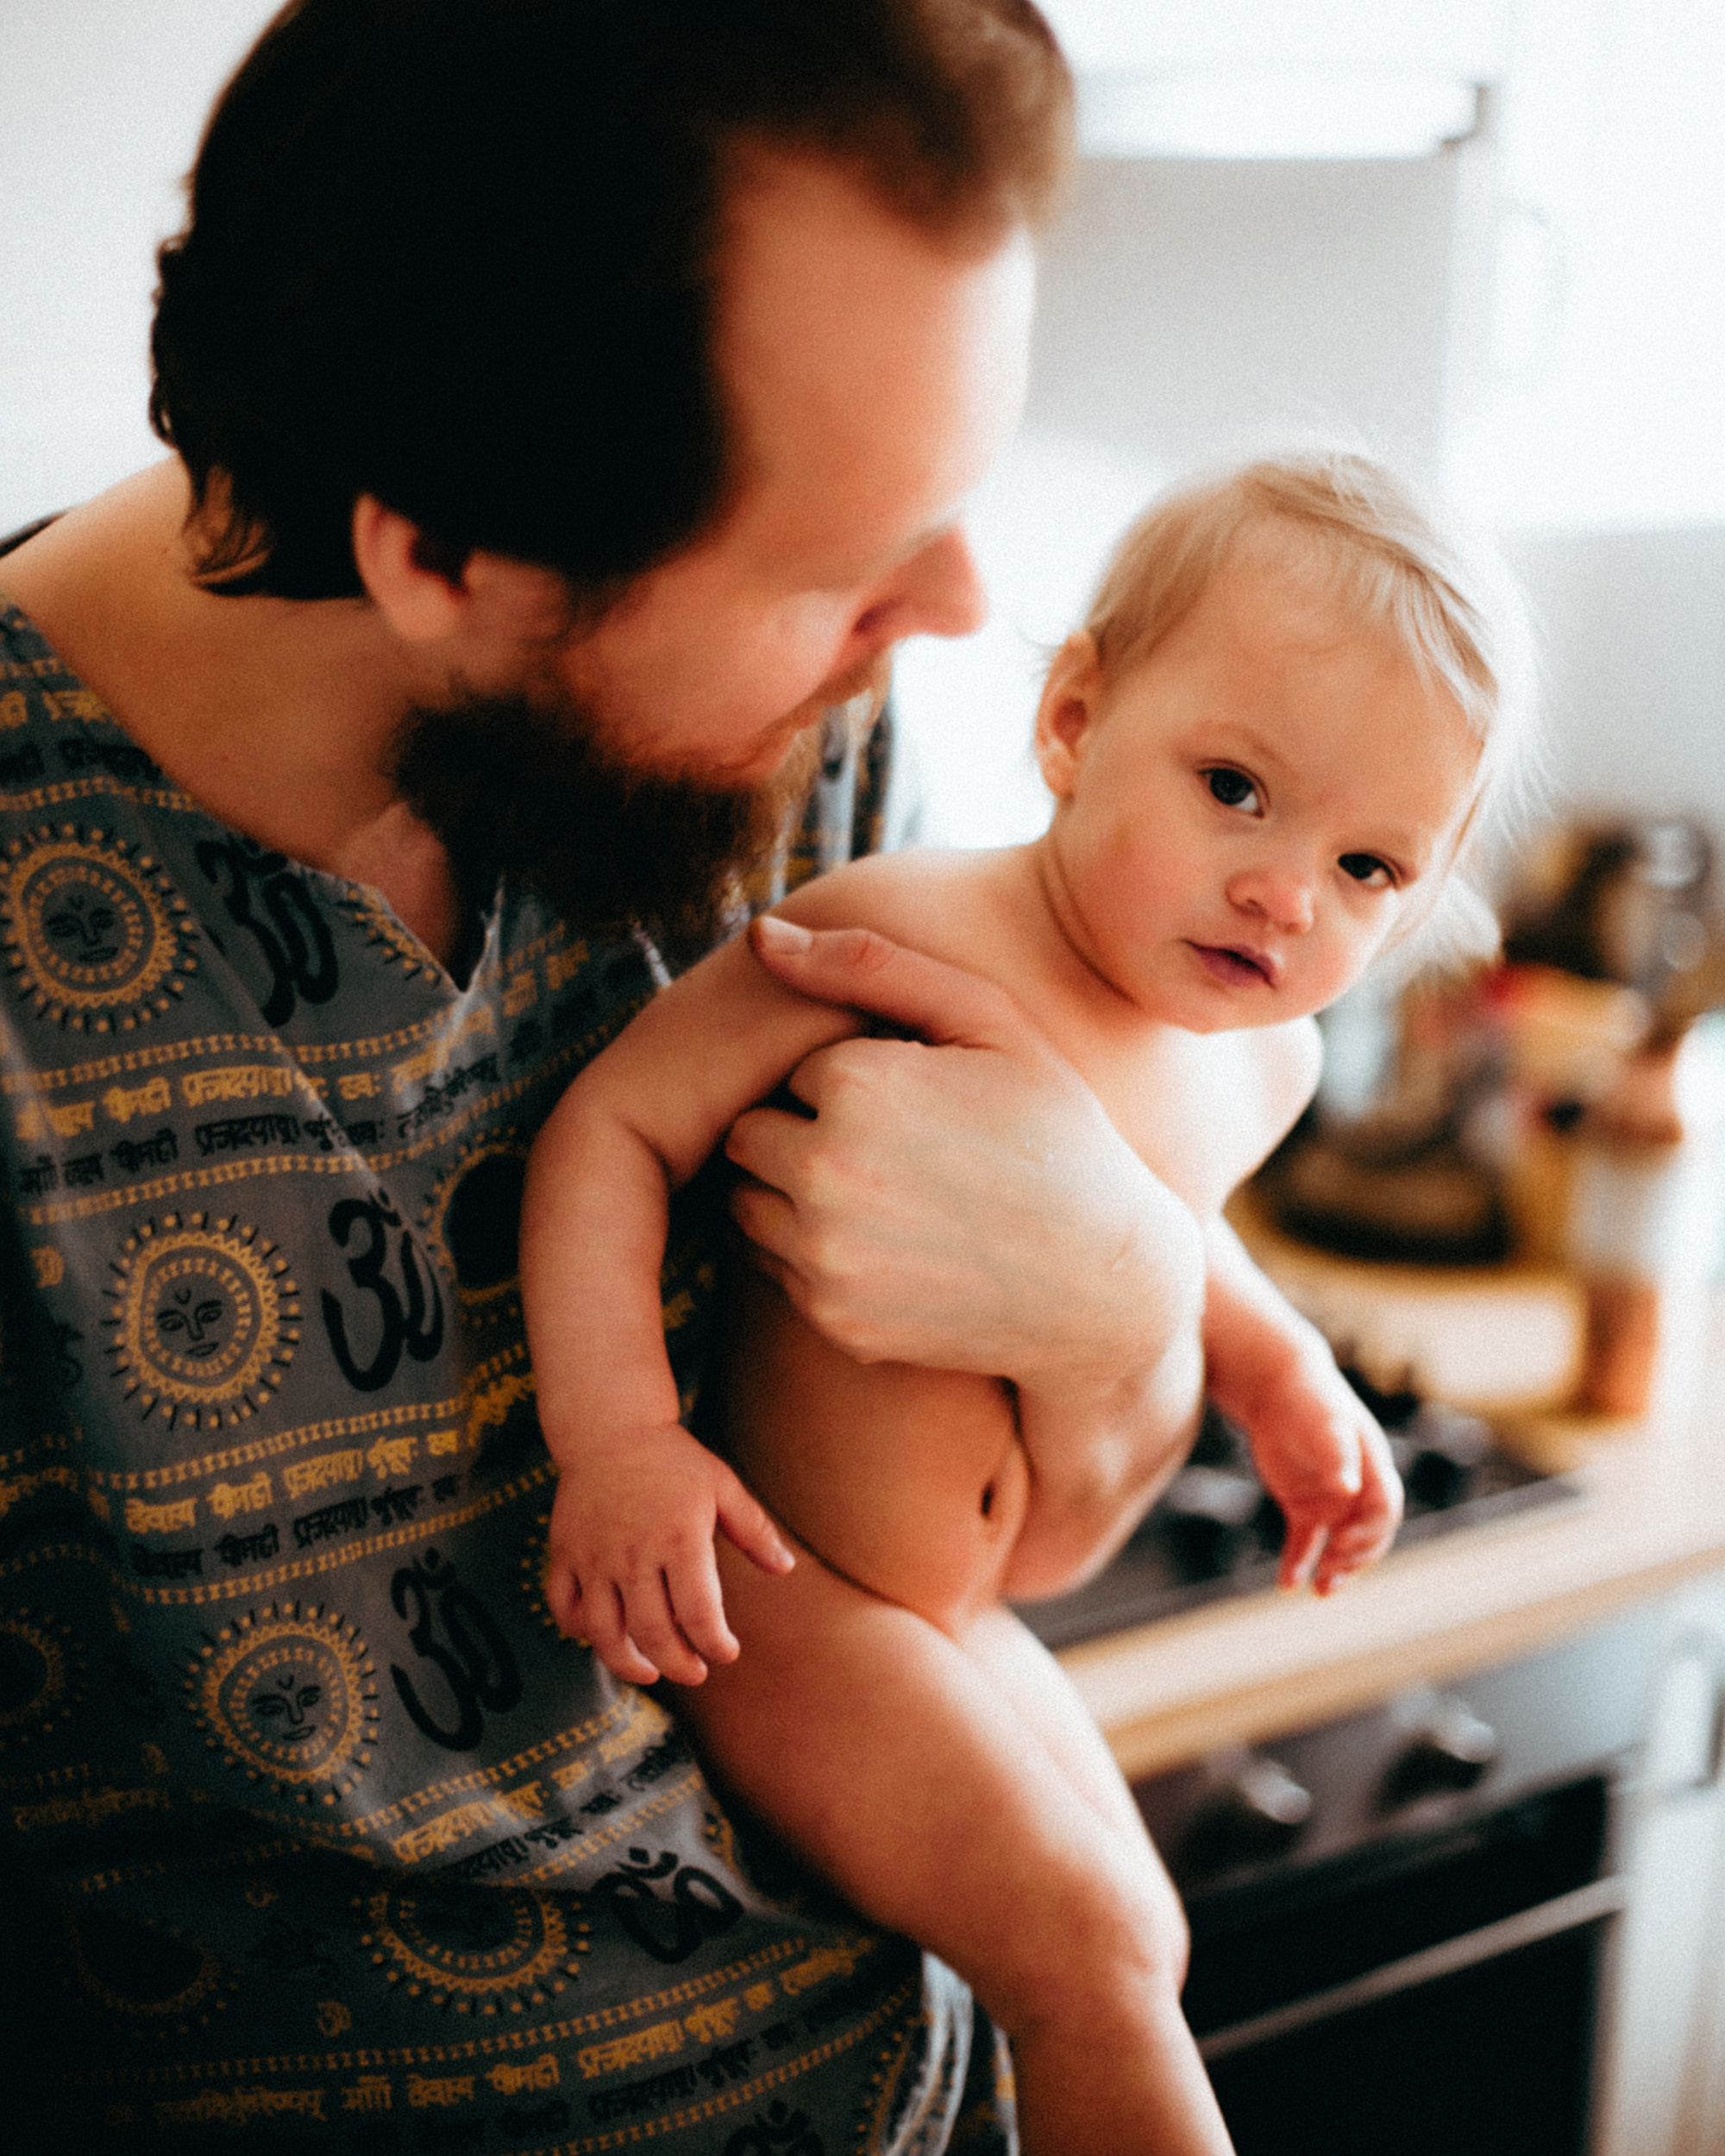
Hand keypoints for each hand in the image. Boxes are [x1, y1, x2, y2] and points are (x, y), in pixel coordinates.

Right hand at [543, 1424, 793, 1685]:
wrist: (610, 1428)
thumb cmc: (674, 1459)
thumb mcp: (722, 1485)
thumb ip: (754, 1529)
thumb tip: (786, 1568)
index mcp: (680, 1539)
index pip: (699, 1614)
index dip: (715, 1644)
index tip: (727, 1653)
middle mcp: (635, 1555)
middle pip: (653, 1634)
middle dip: (678, 1665)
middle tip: (695, 1672)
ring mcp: (595, 1557)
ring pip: (604, 1632)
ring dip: (627, 1665)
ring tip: (649, 1673)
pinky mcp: (565, 1553)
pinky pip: (564, 1607)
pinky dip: (580, 1631)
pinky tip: (603, 1636)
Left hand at [731, 916, 1204, 1388]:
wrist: (1107, 1283)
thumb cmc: (1056, 1131)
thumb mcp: (989, 1021)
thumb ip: (870, 963)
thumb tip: (759, 936)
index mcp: (857, 1082)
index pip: (792, 1068)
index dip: (853, 1081)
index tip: (918, 1104)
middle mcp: (825, 1171)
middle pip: (750, 1133)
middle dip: (802, 1133)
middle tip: (893, 1150)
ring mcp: (825, 1253)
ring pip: (745, 1201)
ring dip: (790, 1194)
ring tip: (885, 1194)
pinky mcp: (831, 1317)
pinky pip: (774, 1267)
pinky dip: (813, 1254)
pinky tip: (890, 1246)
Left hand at [1244, 1354, 1402, 1594]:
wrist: (1278, 1388)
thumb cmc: (1309, 1401)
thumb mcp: (1324, 1424)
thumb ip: (1336, 1457)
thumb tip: (1347, 1492)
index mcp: (1372, 1469)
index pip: (1385, 1509)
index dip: (1370, 1531)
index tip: (1342, 1543)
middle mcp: (1357, 1490)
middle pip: (1369, 1535)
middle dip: (1356, 1558)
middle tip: (1332, 1572)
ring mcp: (1332, 1501)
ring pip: (1340, 1546)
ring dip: (1334, 1571)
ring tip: (1321, 1592)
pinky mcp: (1305, 1506)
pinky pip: (1306, 1543)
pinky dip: (1299, 1564)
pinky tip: (1288, 1585)